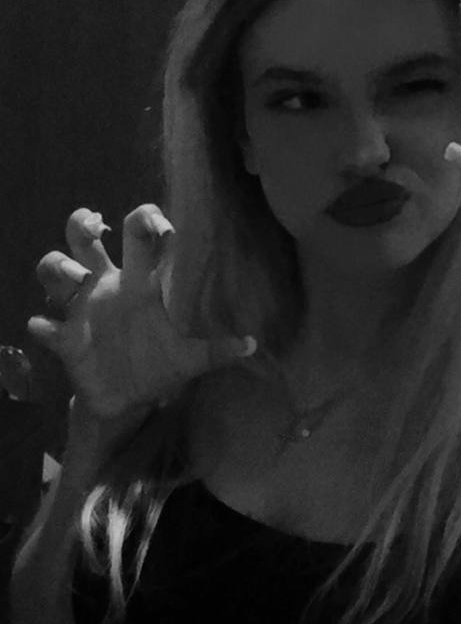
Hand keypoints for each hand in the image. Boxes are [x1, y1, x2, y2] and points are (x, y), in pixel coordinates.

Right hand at [27, 204, 256, 419]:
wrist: (127, 401)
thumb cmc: (157, 367)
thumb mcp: (189, 360)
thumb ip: (217, 351)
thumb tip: (253, 346)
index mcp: (138, 286)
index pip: (137, 237)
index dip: (145, 221)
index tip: (160, 227)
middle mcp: (105, 288)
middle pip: (83, 239)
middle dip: (82, 224)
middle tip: (97, 227)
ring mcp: (81, 311)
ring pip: (53, 269)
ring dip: (59, 268)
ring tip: (78, 280)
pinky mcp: (64, 339)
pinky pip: (43, 325)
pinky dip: (44, 326)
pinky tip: (50, 330)